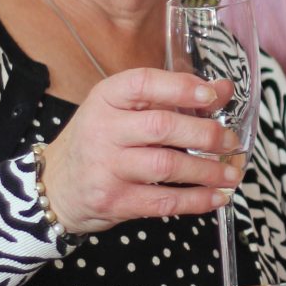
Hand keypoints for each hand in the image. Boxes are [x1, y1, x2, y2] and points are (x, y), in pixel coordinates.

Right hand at [40, 71, 242, 235]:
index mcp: (105, 98)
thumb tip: (222, 90)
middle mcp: (102, 129)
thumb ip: (170, 98)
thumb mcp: (124, 110)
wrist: (54, 186)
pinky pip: (163, 201)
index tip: (212, 95)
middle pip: (161, 127)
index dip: (180, 87)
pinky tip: (216, 197)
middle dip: (205, 134)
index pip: (143, 84)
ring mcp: (106, 167)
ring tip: (231, 173)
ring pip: (166, 166)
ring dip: (207, 171)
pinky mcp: (113, 201)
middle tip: (230, 141)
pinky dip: (196, 200)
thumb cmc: (98, 141)